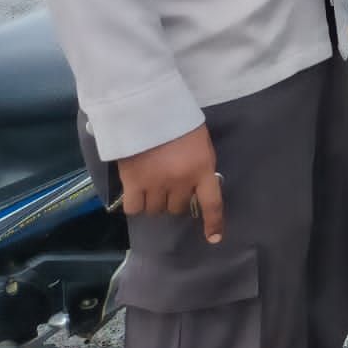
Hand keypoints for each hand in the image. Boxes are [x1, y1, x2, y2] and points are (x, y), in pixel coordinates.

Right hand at [116, 124, 224, 243]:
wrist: (148, 108)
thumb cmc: (179, 122)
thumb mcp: (200, 143)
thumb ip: (200, 166)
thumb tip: (195, 188)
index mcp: (202, 169)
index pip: (212, 203)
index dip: (214, 223)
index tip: (214, 239)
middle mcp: (181, 182)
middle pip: (179, 208)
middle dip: (176, 200)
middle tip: (170, 186)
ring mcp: (156, 184)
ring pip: (157, 210)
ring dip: (156, 202)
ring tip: (152, 186)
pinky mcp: (133, 183)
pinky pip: (134, 209)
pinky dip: (136, 205)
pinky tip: (136, 194)